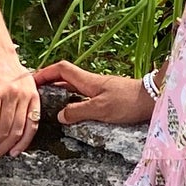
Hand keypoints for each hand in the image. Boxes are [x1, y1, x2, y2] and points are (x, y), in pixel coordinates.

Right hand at [36, 61, 155, 126]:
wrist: (155, 99)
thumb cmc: (129, 102)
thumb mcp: (101, 109)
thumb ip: (79, 112)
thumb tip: (60, 116)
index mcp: (88, 81)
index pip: (61, 69)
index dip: (44, 72)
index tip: (31, 80)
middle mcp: (92, 83)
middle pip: (65, 78)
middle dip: (48, 84)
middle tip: (35, 95)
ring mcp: (100, 90)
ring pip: (74, 89)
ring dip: (60, 94)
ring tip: (48, 105)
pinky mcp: (108, 98)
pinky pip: (84, 97)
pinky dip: (74, 102)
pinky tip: (72, 113)